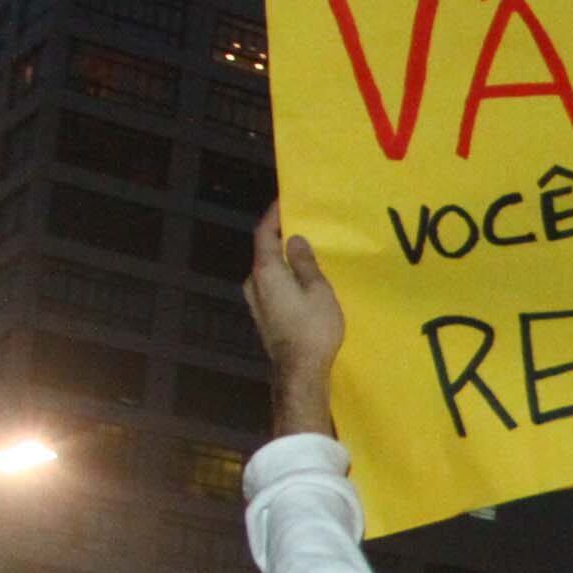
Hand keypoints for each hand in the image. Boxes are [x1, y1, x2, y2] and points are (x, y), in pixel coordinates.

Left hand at [246, 202, 343, 438]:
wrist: (299, 371)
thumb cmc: (312, 328)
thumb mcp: (318, 290)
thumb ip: (305, 262)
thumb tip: (294, 239)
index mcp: (266, 270)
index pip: (264, 233)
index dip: (274, 215)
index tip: (285, 201)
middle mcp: (254, 282)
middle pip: (264, 252)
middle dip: (280, 238)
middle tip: (301, 228)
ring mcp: (255, 302)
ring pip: (267, 271)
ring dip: (282, 261)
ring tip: (304, 255)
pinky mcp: (263, 316)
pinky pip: (271, 287)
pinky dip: (283, 278)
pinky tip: (300, 282)